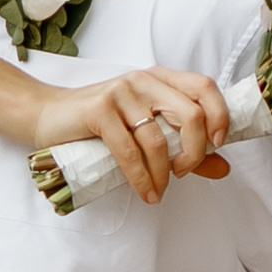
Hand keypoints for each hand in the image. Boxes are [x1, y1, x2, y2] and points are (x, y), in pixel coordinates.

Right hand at [38, 66, 231, 203]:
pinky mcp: (100, 110)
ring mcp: (121, 92)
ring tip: (158, 190)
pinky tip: (145, 191)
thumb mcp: (146, 131)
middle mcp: (144, 80)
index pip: (205, 87)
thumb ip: (186, 147)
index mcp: (161, 79)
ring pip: (159, 138)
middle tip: (183, 172)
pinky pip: (130, 151)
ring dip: (163, 174)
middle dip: (195, 152)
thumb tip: (223, 167)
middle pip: (191, 114)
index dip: (220, 115)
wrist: (48, 115)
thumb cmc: (100, 125)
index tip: (217, 144)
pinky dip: (141, 178)